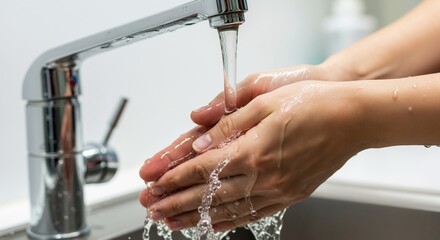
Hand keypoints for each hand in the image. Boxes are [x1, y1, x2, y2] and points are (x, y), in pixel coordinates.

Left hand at [139, 80, 363, 230]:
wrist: (353, 118)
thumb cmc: (313, 104)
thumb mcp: (265, 102)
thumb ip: (229, 125)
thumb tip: (199, 141)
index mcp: (255, 150)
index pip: (204, 169)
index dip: (176, 178)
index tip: (155, 185)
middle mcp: (265, 176)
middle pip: (210, 194)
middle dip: (177, 202)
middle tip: (153, 210)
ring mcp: (279, 189)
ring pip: (229, 210)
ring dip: (197, 217)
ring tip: (173, 223)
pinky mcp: (290, 195)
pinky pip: (254, 214)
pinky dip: (229, 222)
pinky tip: (213, 226)